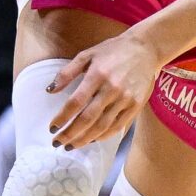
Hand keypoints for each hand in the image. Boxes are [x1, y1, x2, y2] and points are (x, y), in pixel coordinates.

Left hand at [49, 30, 161, 146]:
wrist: (146, 49)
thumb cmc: (113, 51)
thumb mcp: (87, 55)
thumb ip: (67, 72)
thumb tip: (50, 90)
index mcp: (97, 75)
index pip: (75, 102)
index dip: (62, 117)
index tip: (52, 128)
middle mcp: (111, 89)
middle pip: (87, 119)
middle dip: (70, 134)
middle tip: (57, 142)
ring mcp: (125, 99)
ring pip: (102, 126)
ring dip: (84, 139)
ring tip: (71, 145)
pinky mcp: (136, 106)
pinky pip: (118, 126)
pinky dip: (103, 136)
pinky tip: (92, 139)